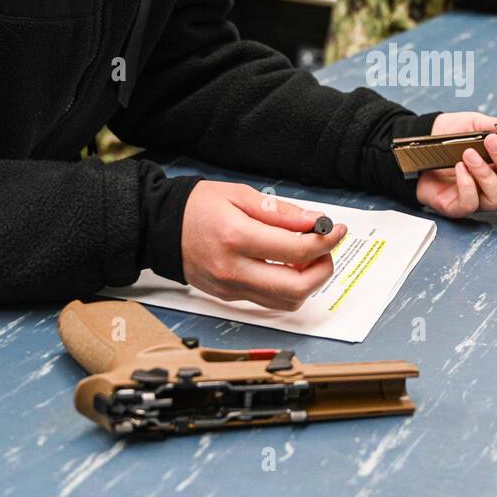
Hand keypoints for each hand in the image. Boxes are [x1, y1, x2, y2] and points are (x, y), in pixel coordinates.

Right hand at [180, 181, 345, 310]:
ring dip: (308, 283)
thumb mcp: (240, 195)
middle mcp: (233, 269)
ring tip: (307, 257)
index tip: (336, 230)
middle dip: (323, 268)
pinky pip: (269, 301)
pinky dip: (287, 288)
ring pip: (286, 301)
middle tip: (325, 248)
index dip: (325, 241)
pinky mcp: (229, 297)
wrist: (161, 228)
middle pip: (296, 287)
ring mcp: (230, 288)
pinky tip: (287, 266)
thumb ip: (280, 212)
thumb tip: (314, 222)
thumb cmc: (197, 207)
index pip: (296, 250)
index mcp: (236, 237)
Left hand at [415, 112, 496, 216]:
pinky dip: (467, 185)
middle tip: (491, 142)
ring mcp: (480, 198)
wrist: (418, 144)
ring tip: (469, 154)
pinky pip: (471, 204)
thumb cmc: (450, 136)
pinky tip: (459, 168)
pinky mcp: (459, 207)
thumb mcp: (475, 124)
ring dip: (487, 175)